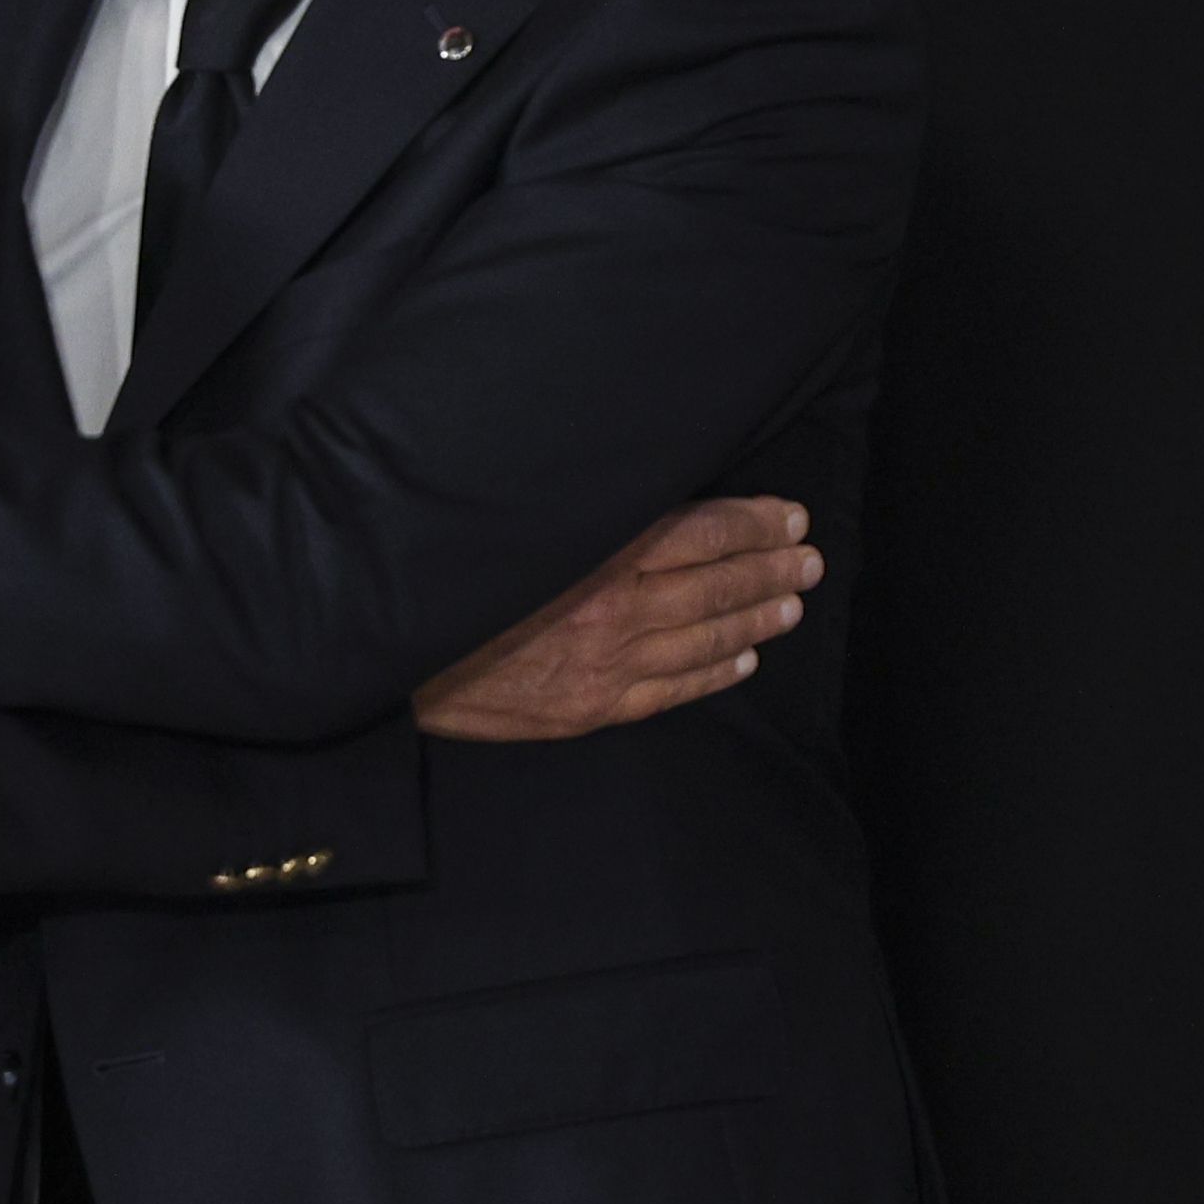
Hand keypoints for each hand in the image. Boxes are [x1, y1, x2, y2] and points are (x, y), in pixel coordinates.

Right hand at [414, 497, 823, 742]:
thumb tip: (644, 496)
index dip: (753, 524)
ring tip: (792, 604)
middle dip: (771, 568)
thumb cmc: (452, 581)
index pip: (701, 533)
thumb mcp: (518, 527)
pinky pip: (672, 691)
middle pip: (716, 584)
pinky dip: (715, 674)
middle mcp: (613, 609)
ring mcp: (607, 664)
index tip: (789, 517)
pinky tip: (744, 661)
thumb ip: (584, 516)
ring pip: (705, 638)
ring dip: (755, 618)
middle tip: (810, 560)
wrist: (394, 656)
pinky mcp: (591, 707)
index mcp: (597, 554)